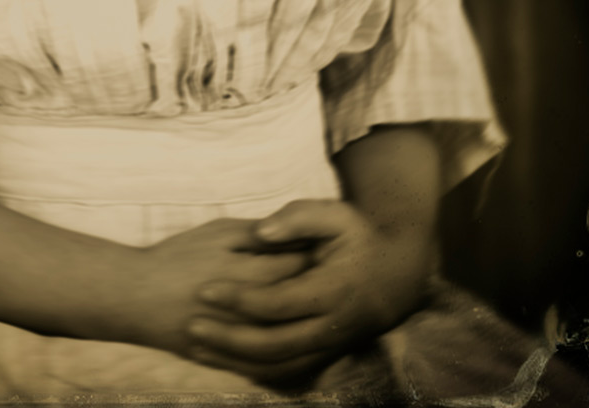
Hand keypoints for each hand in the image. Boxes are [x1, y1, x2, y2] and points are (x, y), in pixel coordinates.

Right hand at [120, 217, 308, 362]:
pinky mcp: (228, 362)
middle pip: (296, 301)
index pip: (297, 266)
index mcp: (245, 274)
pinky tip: (288, 334)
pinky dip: (283, 352)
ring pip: (286, 337)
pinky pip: (266, 365)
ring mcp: (238, 342)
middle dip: (313, 285)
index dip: (314, 254)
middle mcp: (246, 312)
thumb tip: (293, 234)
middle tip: (325, 273)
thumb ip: (255, 234)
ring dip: (301, 319)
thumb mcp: (216, 234)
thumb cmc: (177, 257)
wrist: (135, 297)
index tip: (324, 247)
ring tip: (308, 303)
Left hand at [185, 199, 433, 384]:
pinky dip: (253, 370)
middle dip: (230, 340)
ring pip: (279, 367)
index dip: (240, 299)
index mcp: (333, 290)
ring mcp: (329, 346)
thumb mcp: (336, 215)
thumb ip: (299, 218)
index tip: (204, 290)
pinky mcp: (325, 354)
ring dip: (236, 362)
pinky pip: (286, 373)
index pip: (279, 303)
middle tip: (192, 326)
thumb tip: (262, 230)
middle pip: (275, 346)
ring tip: (197, 346)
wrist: (396, 271)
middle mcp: (332, 326)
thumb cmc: (359, 236)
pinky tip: (223, 359)